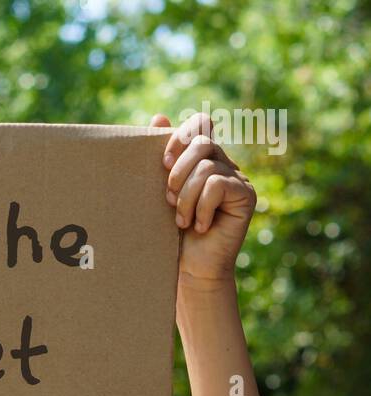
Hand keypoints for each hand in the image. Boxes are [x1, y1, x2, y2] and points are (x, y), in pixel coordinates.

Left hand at [150, 111, 256, 288]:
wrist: (191, 270)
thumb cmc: (173, 235)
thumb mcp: (163, 192)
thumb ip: (164, 157)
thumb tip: (158, 116)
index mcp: (205, 159)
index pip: (199, 126)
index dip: (180, 138)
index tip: (163, 164)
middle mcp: (224, 164)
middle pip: (201, 142)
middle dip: (178, 171)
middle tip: (168, 200)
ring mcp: (238, 179)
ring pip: (207, 166)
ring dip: (186, 196)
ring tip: (181, 220)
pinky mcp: (247, 195)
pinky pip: (218, 185)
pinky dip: (202, 207)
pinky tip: (200, 226)